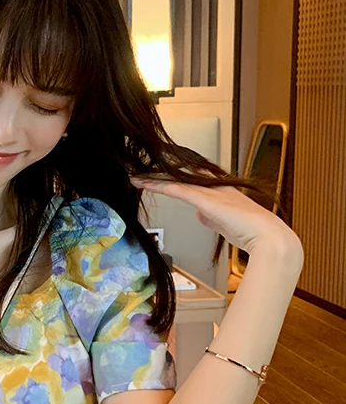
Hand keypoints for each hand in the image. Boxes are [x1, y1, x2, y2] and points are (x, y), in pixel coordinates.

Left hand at [130, 174, 302, 257]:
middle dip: (160, 170)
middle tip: (141, 165)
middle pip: (181, 173)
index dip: (173, 172)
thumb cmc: (252, 233)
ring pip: (175, 179)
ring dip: (152, 178)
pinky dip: (158, 186)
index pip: (192, 176)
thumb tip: (200, 215)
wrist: (269, 238)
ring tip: (134, 175)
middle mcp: (214, 185)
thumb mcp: (226, 223)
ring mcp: (210, 191)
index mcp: (220, 189)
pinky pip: (176, 189)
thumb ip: (211, 216)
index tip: (157, 170)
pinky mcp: (205, 200)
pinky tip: (142, 183)